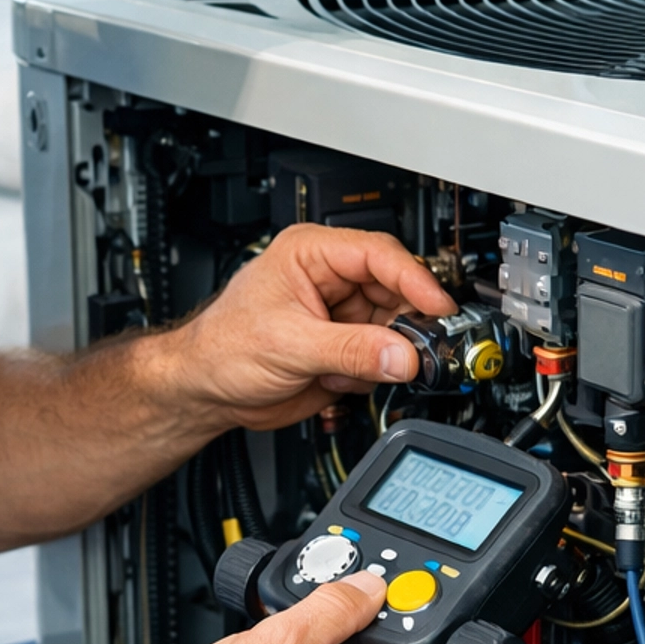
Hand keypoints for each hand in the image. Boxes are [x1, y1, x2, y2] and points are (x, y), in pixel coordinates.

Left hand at [169, 223, 450, 429]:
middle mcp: (330, 278)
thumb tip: (403, 354)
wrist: (205, 390)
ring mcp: (340, 313)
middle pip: (396, 289)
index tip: (438, 308)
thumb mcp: (290, 345)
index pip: (380, 254)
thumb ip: (352, 350)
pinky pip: (383, 356)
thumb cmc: (222, 348)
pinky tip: (337, 377)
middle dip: (404, 323)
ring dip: (385, 353)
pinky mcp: (346, 346)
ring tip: (354, 369)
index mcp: (312, 253)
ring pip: (394, 326)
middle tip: (414, 350)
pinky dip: (371, 372)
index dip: (414, 280)